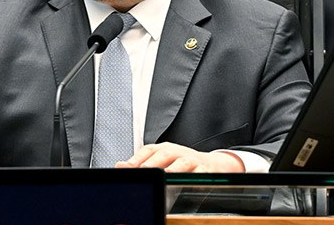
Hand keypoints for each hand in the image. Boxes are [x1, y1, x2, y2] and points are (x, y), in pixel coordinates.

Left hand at [115, 142, 245, 172]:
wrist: (214, 165)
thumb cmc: (182, 164)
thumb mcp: (163, 162)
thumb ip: (142, 164)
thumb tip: (119, 166)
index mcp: (164, 149)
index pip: (149, 150)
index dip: (137, 158)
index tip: (126, 167)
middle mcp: (177, 151)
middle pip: (164, 154)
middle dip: (152, 164)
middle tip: (142, 172)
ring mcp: (192, 160)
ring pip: (182, 163)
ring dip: (173, 170)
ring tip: (163, 176)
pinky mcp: (206, 170)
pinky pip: (200, 174)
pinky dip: (193, 178)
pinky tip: (186, 183)